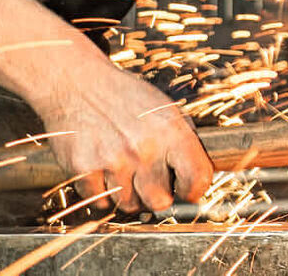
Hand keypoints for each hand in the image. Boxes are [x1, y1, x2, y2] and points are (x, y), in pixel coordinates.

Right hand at [31, 64, 212, 213]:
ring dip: (127, 194)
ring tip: (122, 168)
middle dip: (156, 196)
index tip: (186, 191)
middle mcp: (143, 147)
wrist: (77, 83)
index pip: (197, 178)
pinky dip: (101, 193)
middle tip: (149, 182)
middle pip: (160, 202)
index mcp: (171, 131)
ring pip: (128, 204)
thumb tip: (210, 172)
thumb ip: (185, 141)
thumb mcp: (164, 109)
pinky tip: (102, 170)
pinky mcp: (83, 168)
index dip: (194, 191)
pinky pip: (99, 202)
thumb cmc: (125, 97)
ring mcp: (112, 159)